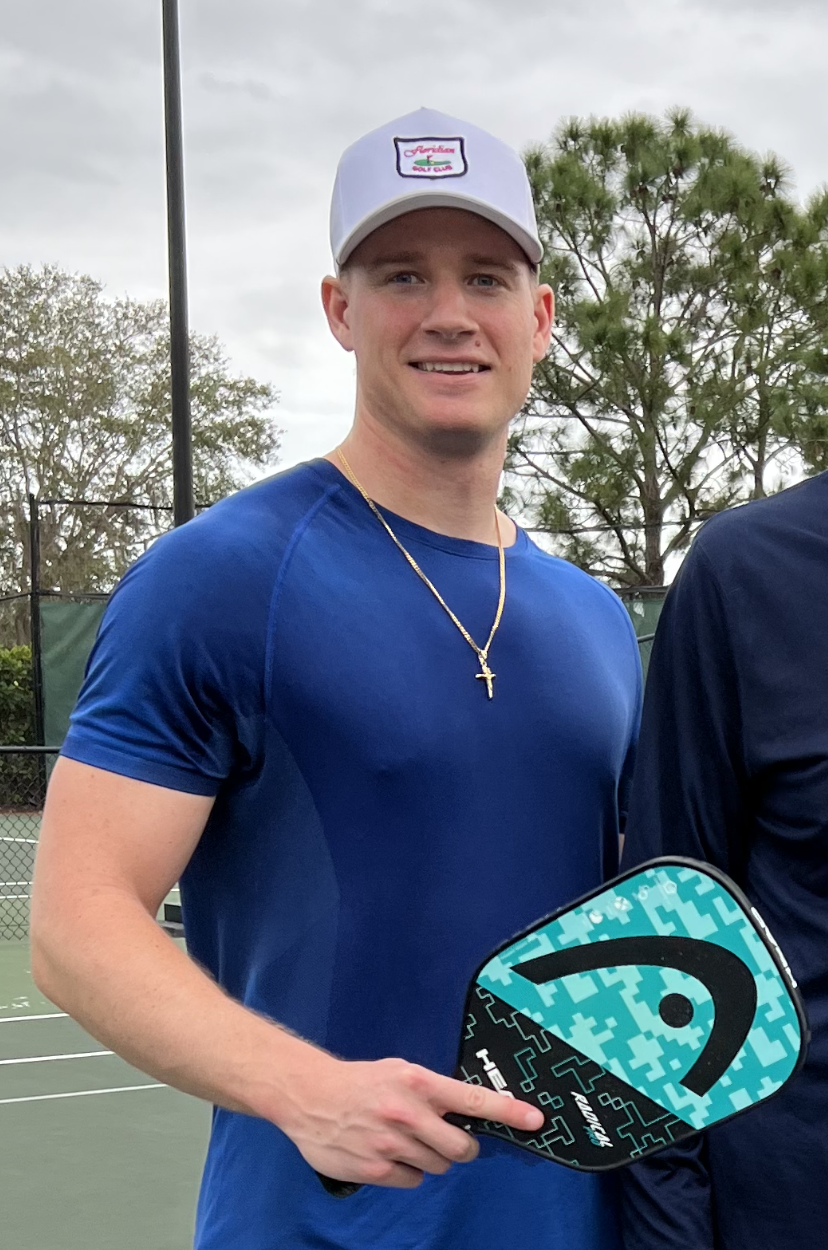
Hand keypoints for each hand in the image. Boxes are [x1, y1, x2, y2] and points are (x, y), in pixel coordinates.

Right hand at [277, 1049, 544, 1188]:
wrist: (310, 1096)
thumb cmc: (361, 1081)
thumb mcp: (400, 1071)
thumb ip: (433, 1091)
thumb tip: (468, 1109)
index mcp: (417, 1082)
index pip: (473, 1098)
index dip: (508, 1111)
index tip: (536, 1120)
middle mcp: (408, 1113)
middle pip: (462, 1147)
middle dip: (462, 1146)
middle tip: (447, 1138)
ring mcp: (391, 1144)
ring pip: (438, 1166)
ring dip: (430, 1158)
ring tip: (405, 1140)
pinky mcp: (375, 1169)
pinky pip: (413, 1180)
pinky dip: (407, 1171)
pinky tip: (388, 1154)